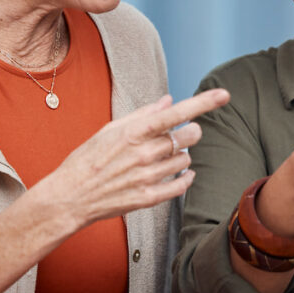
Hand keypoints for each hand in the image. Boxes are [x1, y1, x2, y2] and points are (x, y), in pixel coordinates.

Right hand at [35, 88, 229, 229]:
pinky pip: (181, 185)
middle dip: (191, 133)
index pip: (176, 113)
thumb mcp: (110, 129)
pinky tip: (181, 173)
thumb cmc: (87, 159)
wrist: (69, 197)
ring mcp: (147, 177)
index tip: (224, 94)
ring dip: (182, 156)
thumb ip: (143, 114)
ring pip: (185, 160)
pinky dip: (185, 178)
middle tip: (181, 135)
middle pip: (189, 137)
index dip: (203, 103)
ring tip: (163, 157)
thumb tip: (168, 101)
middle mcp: (143, 153)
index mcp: (133, 132)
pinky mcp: (148, 198)